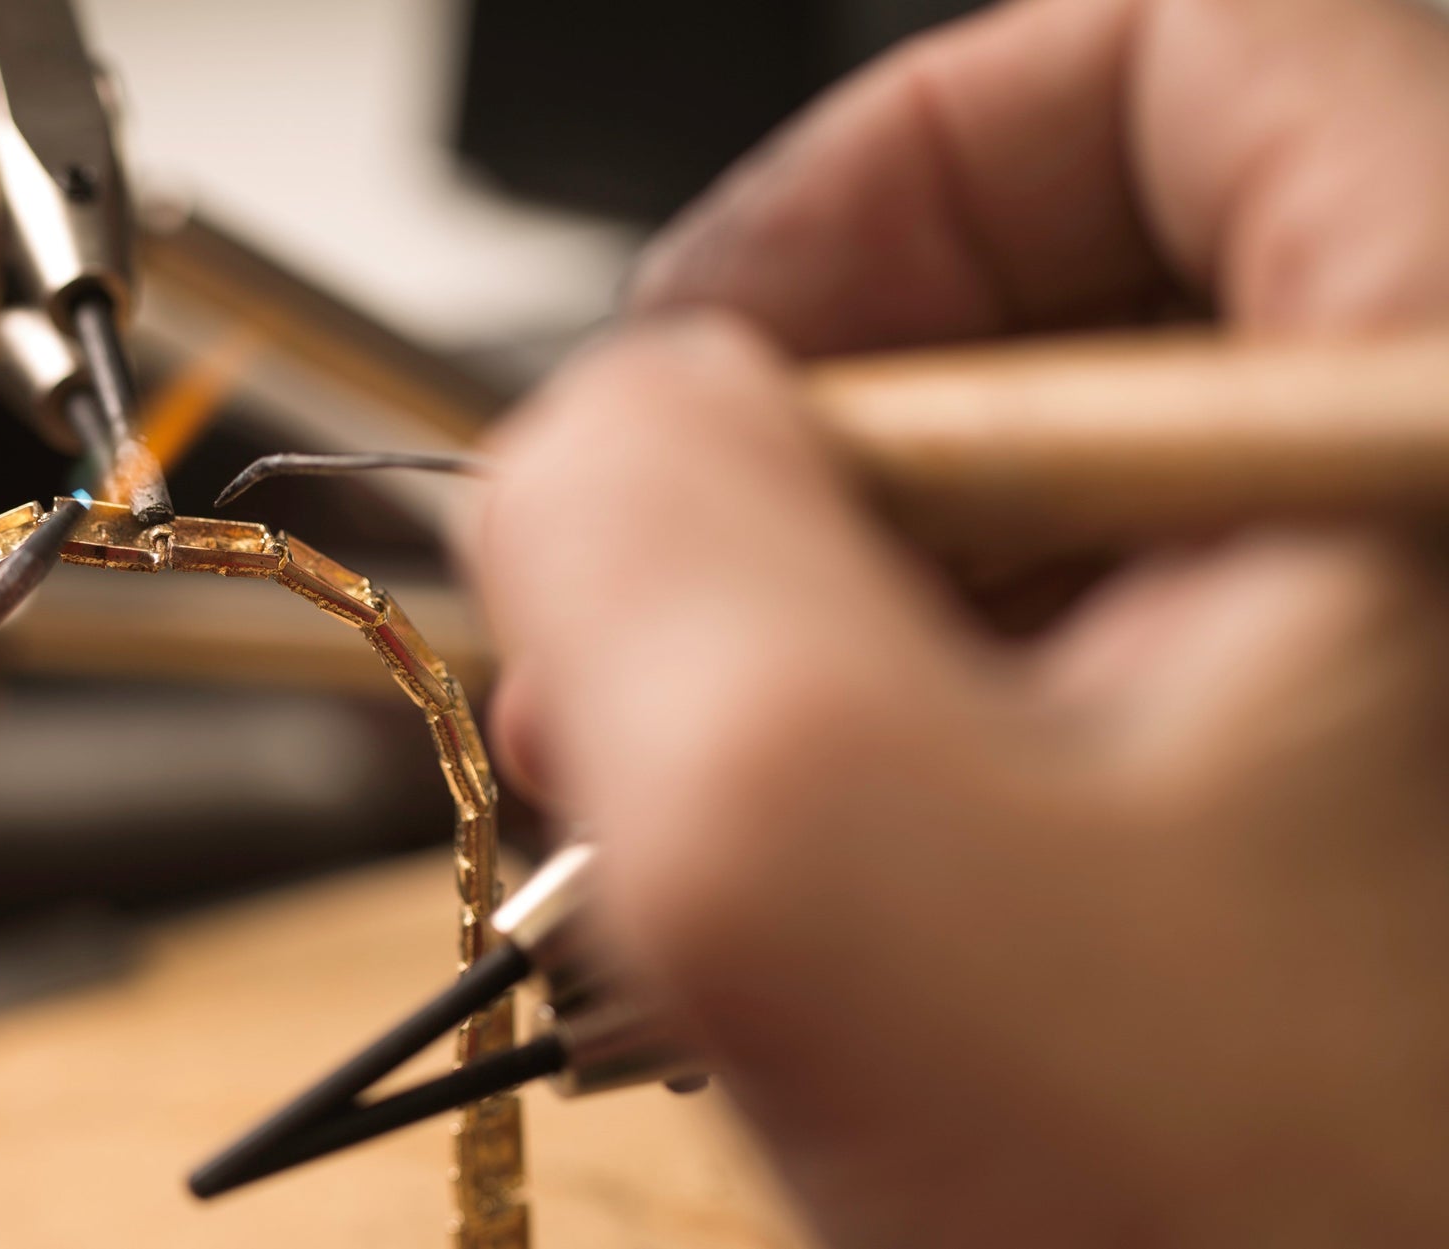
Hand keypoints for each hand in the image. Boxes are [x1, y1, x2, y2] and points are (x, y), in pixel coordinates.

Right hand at [469, 0, 1448, 1244]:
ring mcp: (1428, 675)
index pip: (1185, 55)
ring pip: (1078, 523)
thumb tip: (592, 435)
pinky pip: (1125, 686)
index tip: (707, 371)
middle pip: (1091, 303)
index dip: (887, 171)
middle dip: (802, 467)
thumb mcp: (840, 874)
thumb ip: (641, 548)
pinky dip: (938, 760)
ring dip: (842, 642)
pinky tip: (848, 913)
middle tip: (663, 659)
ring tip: (731, 840)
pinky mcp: (1380, 818)